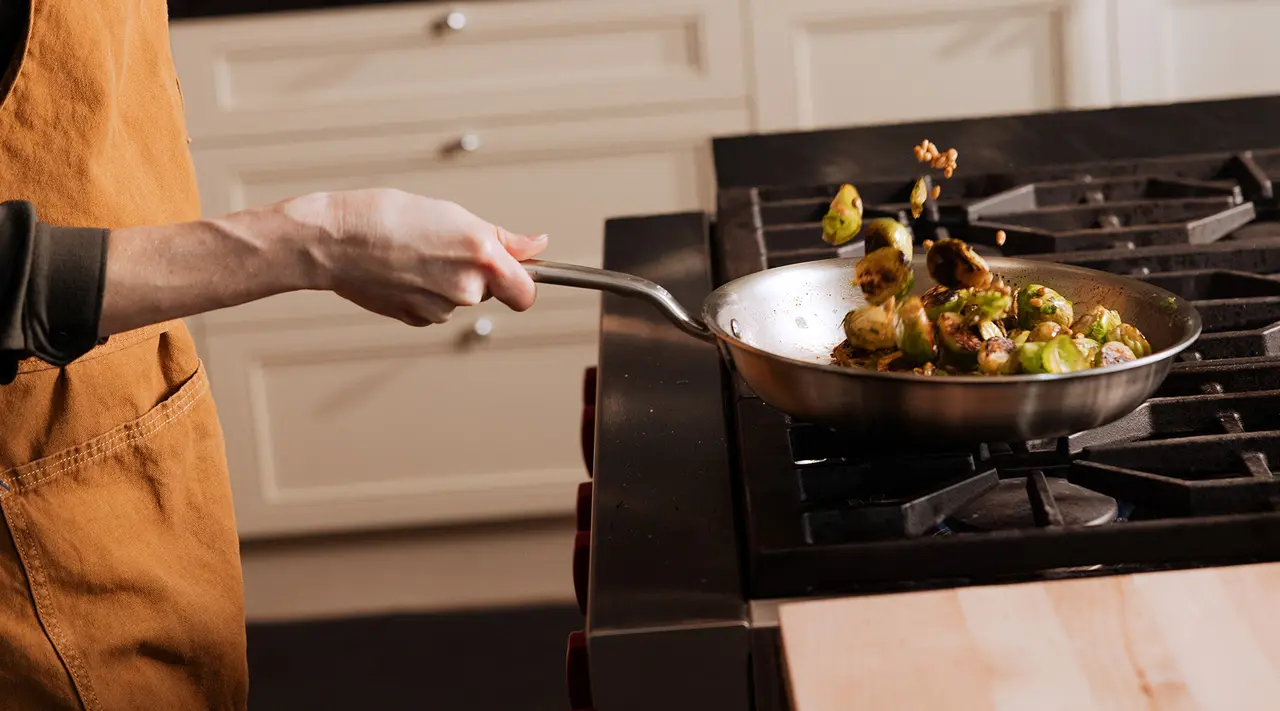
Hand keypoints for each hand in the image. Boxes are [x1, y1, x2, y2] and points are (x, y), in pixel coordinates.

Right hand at [316, 188, 547, 326]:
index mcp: (481, 257)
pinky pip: (435, 308)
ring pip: (460, 299)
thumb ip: (503, 239)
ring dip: (447, 280)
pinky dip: (425, 292)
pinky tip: (403, 271)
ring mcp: (440, 309)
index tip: (514, 272)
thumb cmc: (388, 217)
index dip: (523, 282)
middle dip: (477, 273)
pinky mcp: (416, 319)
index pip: (527, 292)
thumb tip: (538, 245)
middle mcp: (466, 288)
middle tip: (445, 246)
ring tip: (417, 254)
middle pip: (490, 291)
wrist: (334, 240)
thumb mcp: (454, 214)